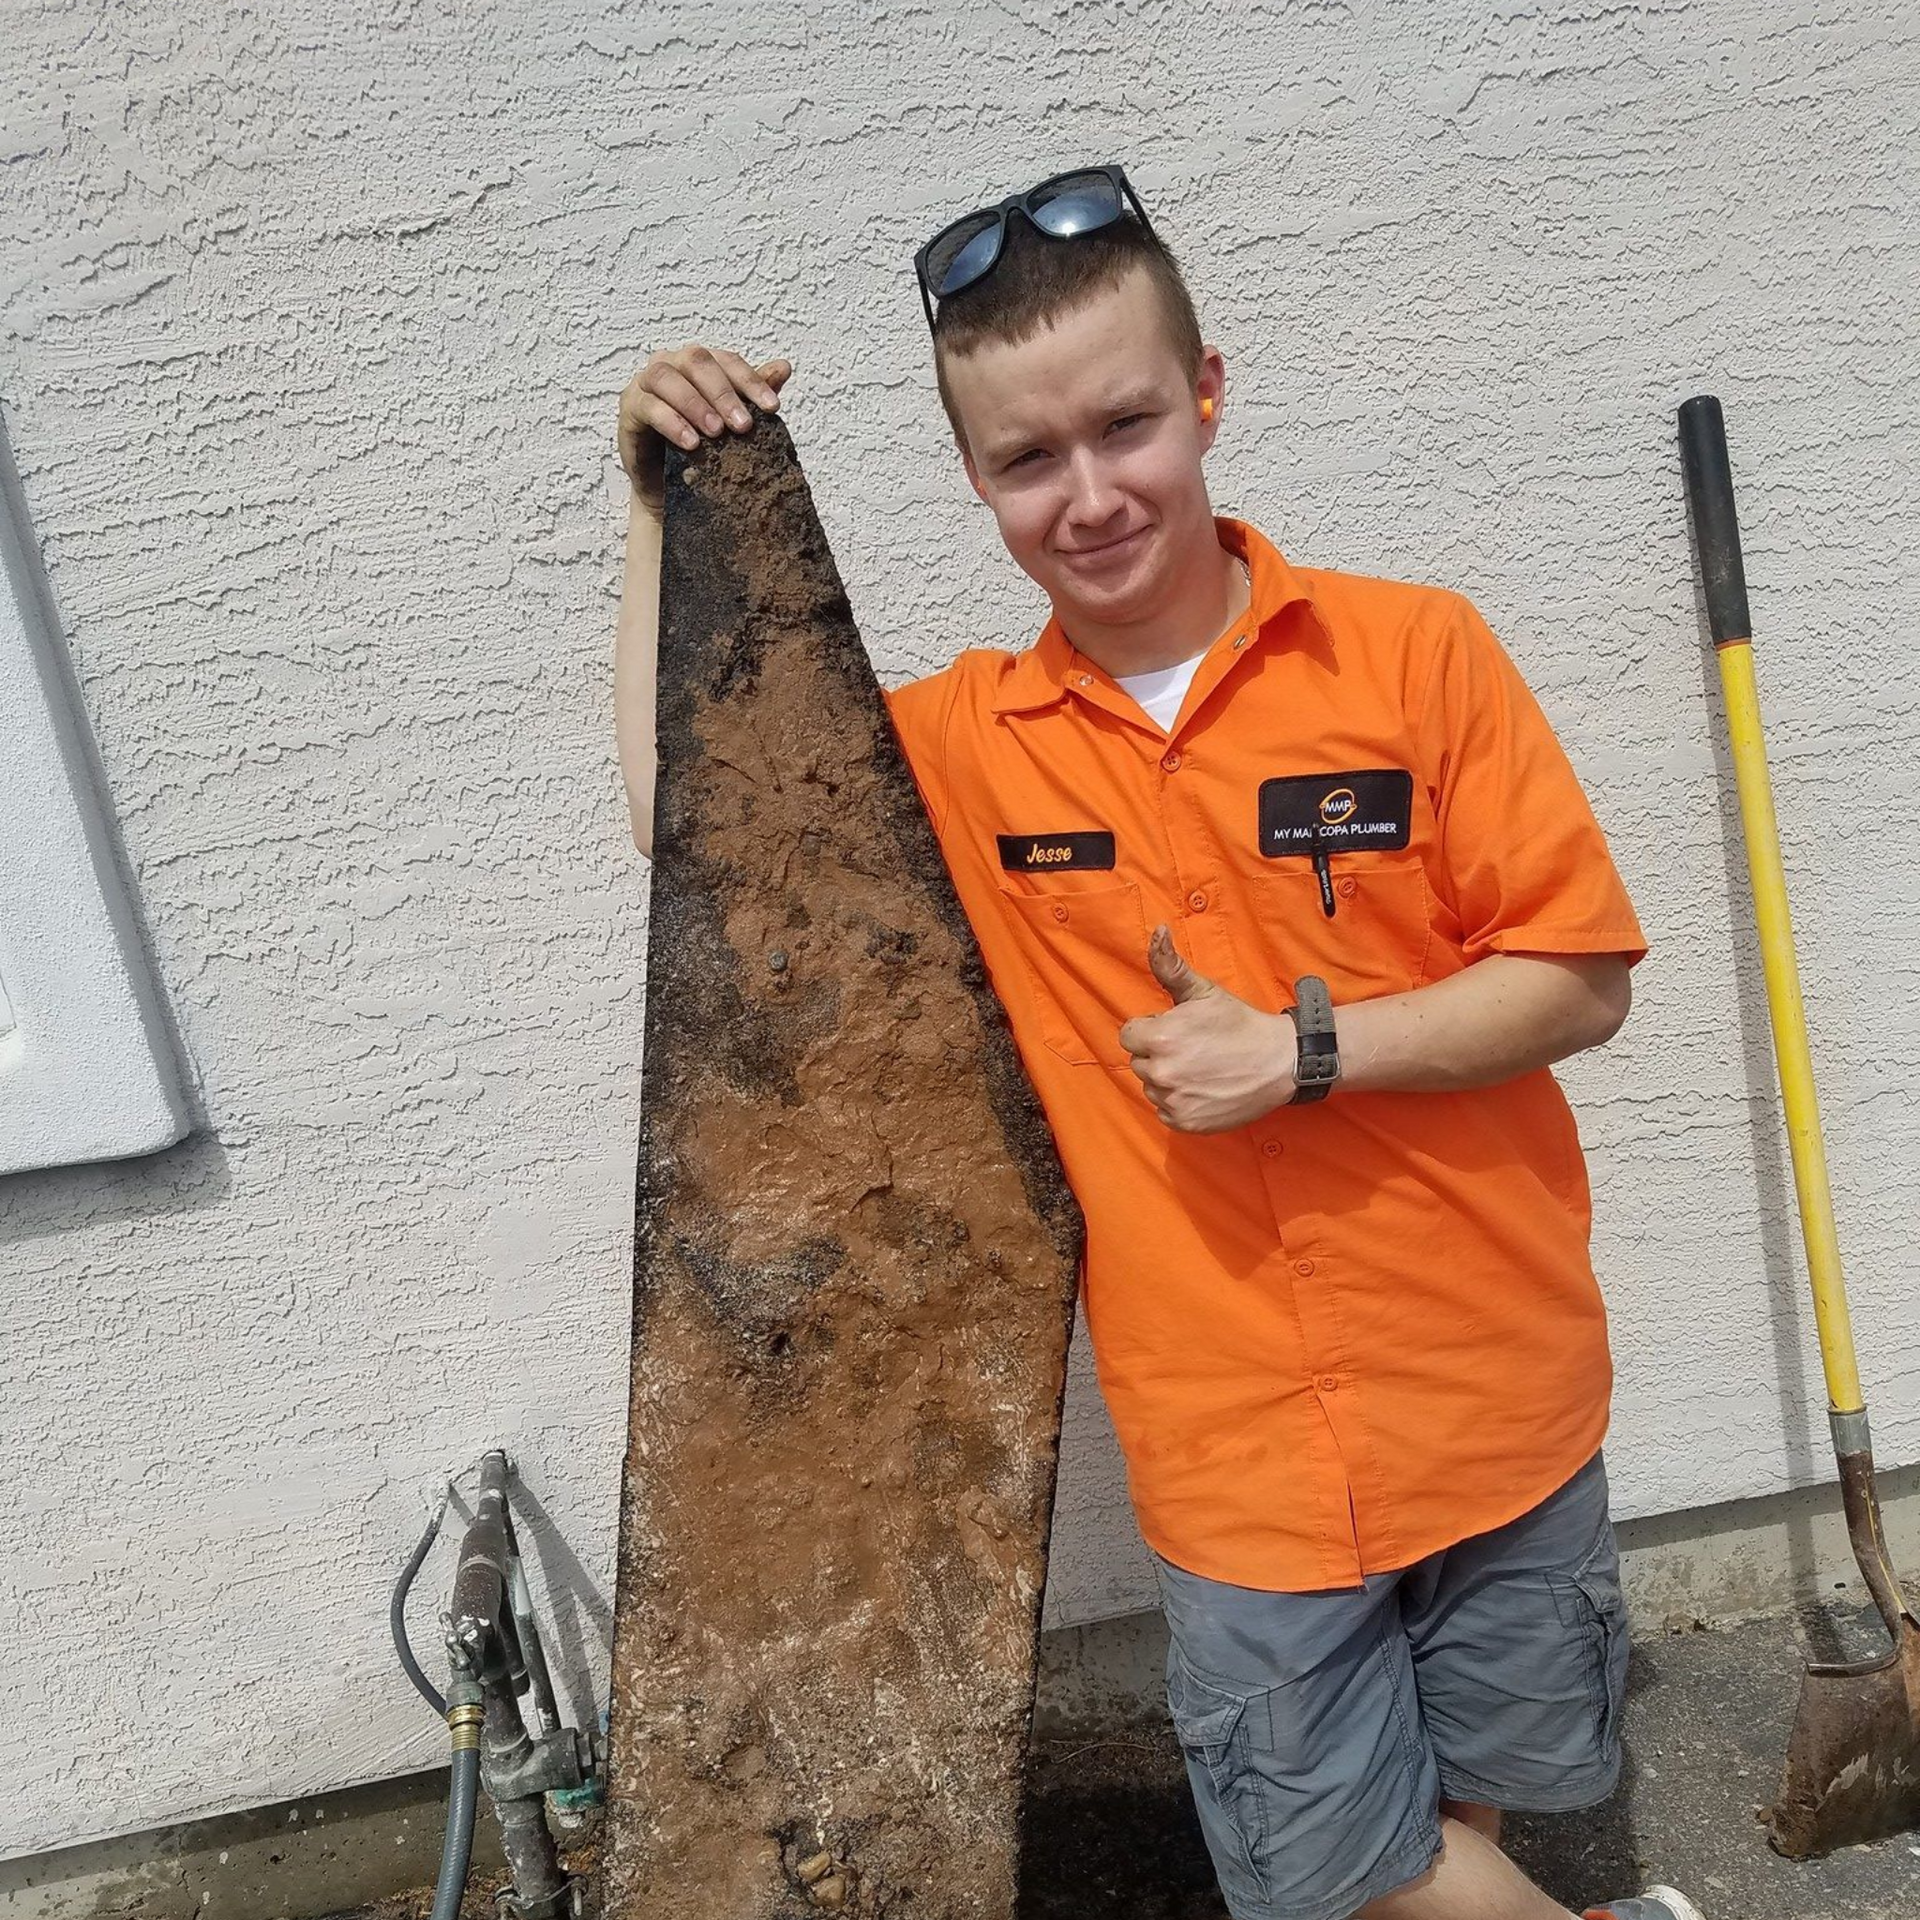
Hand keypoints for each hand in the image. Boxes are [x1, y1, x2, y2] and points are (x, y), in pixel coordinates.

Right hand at [618, 344, 793, 513]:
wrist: (669, 489)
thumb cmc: (703, 450)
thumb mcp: (732, 425)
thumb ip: (753, 396)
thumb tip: (784, 367)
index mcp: (699, 364)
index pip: (726, 361)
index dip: (750, 381)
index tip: (773, 408)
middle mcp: (671, 364)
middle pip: (696, 360)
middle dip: (722, 392)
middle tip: (743, 425)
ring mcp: (645, 383)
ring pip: (666, 377)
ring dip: (694, 403)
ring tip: (716, 433)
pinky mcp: (628, 408)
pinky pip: (647, 406)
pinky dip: (671, 422)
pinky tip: (691, 443)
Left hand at [1117, 925, 1296, 1132]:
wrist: (1279, 1062)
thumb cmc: (1239, 1023)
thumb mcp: (1203, 991)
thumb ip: (1170, 965)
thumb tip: (1157, 931)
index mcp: (1159, 1038)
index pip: (1130, 1035)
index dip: (1152, 1030)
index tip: (1178, 1031)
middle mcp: (1160, 1073)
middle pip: (1140, 1062)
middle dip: (1159, 1053)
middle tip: (1193, 1049)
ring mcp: (1173, 1101)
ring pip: (1152, 1087)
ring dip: (1168, 1079)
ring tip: (1200, 1068)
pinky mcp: (1185, 1123)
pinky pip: (1165, 1111)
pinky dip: (1179, 1103)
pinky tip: (1204, 1089)